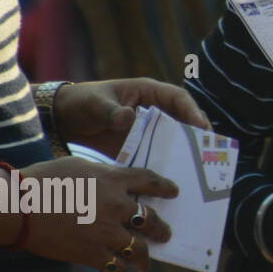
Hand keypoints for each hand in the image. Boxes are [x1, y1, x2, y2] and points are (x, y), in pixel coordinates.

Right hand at [19, 157, 175, 271]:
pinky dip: (120, 270)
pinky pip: (115, 266)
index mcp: (113, 180)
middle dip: (161, 229)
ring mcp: (106, 231)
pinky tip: (121, 271)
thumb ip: (101, 174)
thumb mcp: (79, 166)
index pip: (149, 181)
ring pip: (138, 248)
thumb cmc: (43, 180)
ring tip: (146, 264)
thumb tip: (112, 180)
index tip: (174, 192)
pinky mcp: (91, 252)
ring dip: (144, 257)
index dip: (165, 187)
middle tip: (166, 234)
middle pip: (150, 219)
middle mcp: (116, 205)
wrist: (20, 206)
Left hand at [54, 78, 210, 158]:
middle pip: (183, 121)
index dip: (192, 111)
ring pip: (173, 140)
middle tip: (207, 153)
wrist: (64, 120)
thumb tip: (128, 117)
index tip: (201, 127)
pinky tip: (169, 179)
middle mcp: (154, 110)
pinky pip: (157, 155)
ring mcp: (148, 129)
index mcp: (149, 92)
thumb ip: (111, 111)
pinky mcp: (140, 146)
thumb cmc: (82, 102)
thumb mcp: (95, 104)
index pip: (178, 98)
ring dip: (183, 153)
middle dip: (196, 135)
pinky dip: (164, 165)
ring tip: (196, 169)